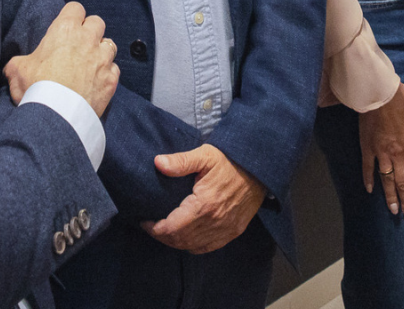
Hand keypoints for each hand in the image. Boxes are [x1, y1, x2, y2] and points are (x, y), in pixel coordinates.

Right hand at [4, 2, 119, 114]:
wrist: (56, 115)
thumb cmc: (36, 88)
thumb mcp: (17, 70)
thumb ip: (19, 62)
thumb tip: (14, 67)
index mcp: (65, 30)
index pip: (75, 8)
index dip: (71, 16)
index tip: (66, 26)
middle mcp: (88, 40)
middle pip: (97, 22)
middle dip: (90, 30)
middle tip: (78, 43)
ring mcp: (102, 59)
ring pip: (109, 44)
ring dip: (101, 50)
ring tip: (90, 61)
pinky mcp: (111, 79)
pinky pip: (114, 68)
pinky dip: (107, 72)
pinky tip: (97, 80)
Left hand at [140, 144, 264, 252]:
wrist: (258, 168)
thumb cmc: (229, 161)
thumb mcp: (204, 155)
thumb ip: (180, 162)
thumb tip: (158, 163)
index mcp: (203, 205)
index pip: (172, 228)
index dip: (154, 229)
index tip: (145, 221)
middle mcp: (214, 222)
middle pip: (180, 240)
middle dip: (162, 236)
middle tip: (152, 227)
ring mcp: (225, 229)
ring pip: (192, 246)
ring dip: (176, 242)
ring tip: (165, 232)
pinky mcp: (233, 231)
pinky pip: (208, 247)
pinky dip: (193, 247)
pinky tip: (186, 239)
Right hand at [358, 83, 403, 221]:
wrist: (378, 93)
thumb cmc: (403, 100)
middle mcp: (399, 155)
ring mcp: (382, 153)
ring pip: (387, 180)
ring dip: (390, 197)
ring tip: (394, 211)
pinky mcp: (368, 148)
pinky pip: (368, 168)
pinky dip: (369, 180)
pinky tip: (370, 191)